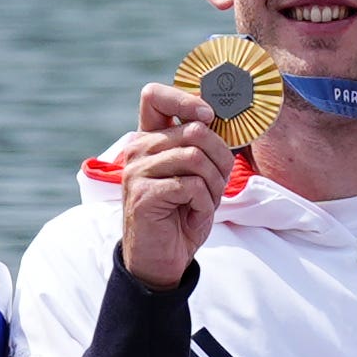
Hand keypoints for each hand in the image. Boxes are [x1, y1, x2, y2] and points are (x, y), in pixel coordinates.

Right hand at [115, 81, 227, 284]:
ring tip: (205, 202)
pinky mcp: (143, 194)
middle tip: (216, 185)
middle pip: (195, 130)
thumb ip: (199, 146)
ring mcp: (137, 171)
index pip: (155, 96)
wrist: (161, 260)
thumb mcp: (195, 175)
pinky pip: (191, 185)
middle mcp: (138, 150)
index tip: (209, 116)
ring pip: (196, 157)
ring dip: (213, 184)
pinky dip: (203, 203)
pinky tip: (192, 215)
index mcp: (149, 139)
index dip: (186, 99)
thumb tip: (218, 120)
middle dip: (220, 159)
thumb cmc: (180, 216)